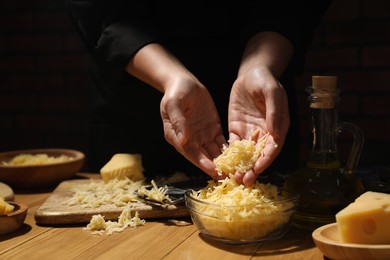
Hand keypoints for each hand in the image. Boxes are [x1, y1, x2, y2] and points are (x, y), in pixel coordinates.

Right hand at [160, 77, 226, 178]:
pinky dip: (229, 151)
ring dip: (223, 162)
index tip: (213, 169)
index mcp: (176, 136)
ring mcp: (202, 136)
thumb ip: (178, 121)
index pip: (190, 152)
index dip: (201, 162)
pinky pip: (221, 143)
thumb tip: (183, 140)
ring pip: (213, 153)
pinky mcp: (213, 130)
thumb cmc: (176, 91)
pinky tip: (239, 156)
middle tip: (228, 176)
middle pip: (203, 157)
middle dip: (215, 167)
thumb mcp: (173, 103)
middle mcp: (189, 140)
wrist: (185, 82)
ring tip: (236, 170)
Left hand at [228, 67, 289, 185]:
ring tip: (233, 177)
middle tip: (243, 180)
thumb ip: (274, 111)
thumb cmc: (265, 80)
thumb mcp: (272, 92)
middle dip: (252, 169)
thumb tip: (275, 133)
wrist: (251, 73)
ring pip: (246, 154)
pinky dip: (230, 156)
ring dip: (240, 166)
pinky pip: (233, 145)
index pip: (272, 148)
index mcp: (277, 127)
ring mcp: (250, 132)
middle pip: (259, 155)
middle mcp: (264, 133)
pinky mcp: (237, 129)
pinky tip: (223, 165)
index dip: (265, 160)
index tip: (257, 170)